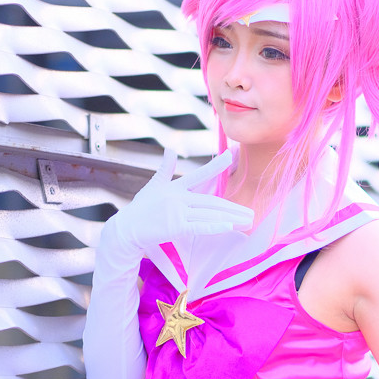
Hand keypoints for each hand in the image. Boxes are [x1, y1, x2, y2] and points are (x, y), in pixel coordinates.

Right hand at [111, 150, 253, 255]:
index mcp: (175, 187)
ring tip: (248, 222)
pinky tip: (229, 227)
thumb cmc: (141, 209)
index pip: (199, 175)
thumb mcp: (153, 186)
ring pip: (209, 214)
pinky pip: (199, 227)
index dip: (216, 165)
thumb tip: (170, 149)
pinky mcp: (175, 227)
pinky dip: (214, 227)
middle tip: (252, 213)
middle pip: (212, 202)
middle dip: (233, 208)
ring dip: (230, 219)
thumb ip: (165, 168)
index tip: (231, 155)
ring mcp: (177, 212)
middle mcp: (178, 197)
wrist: (126, 229)